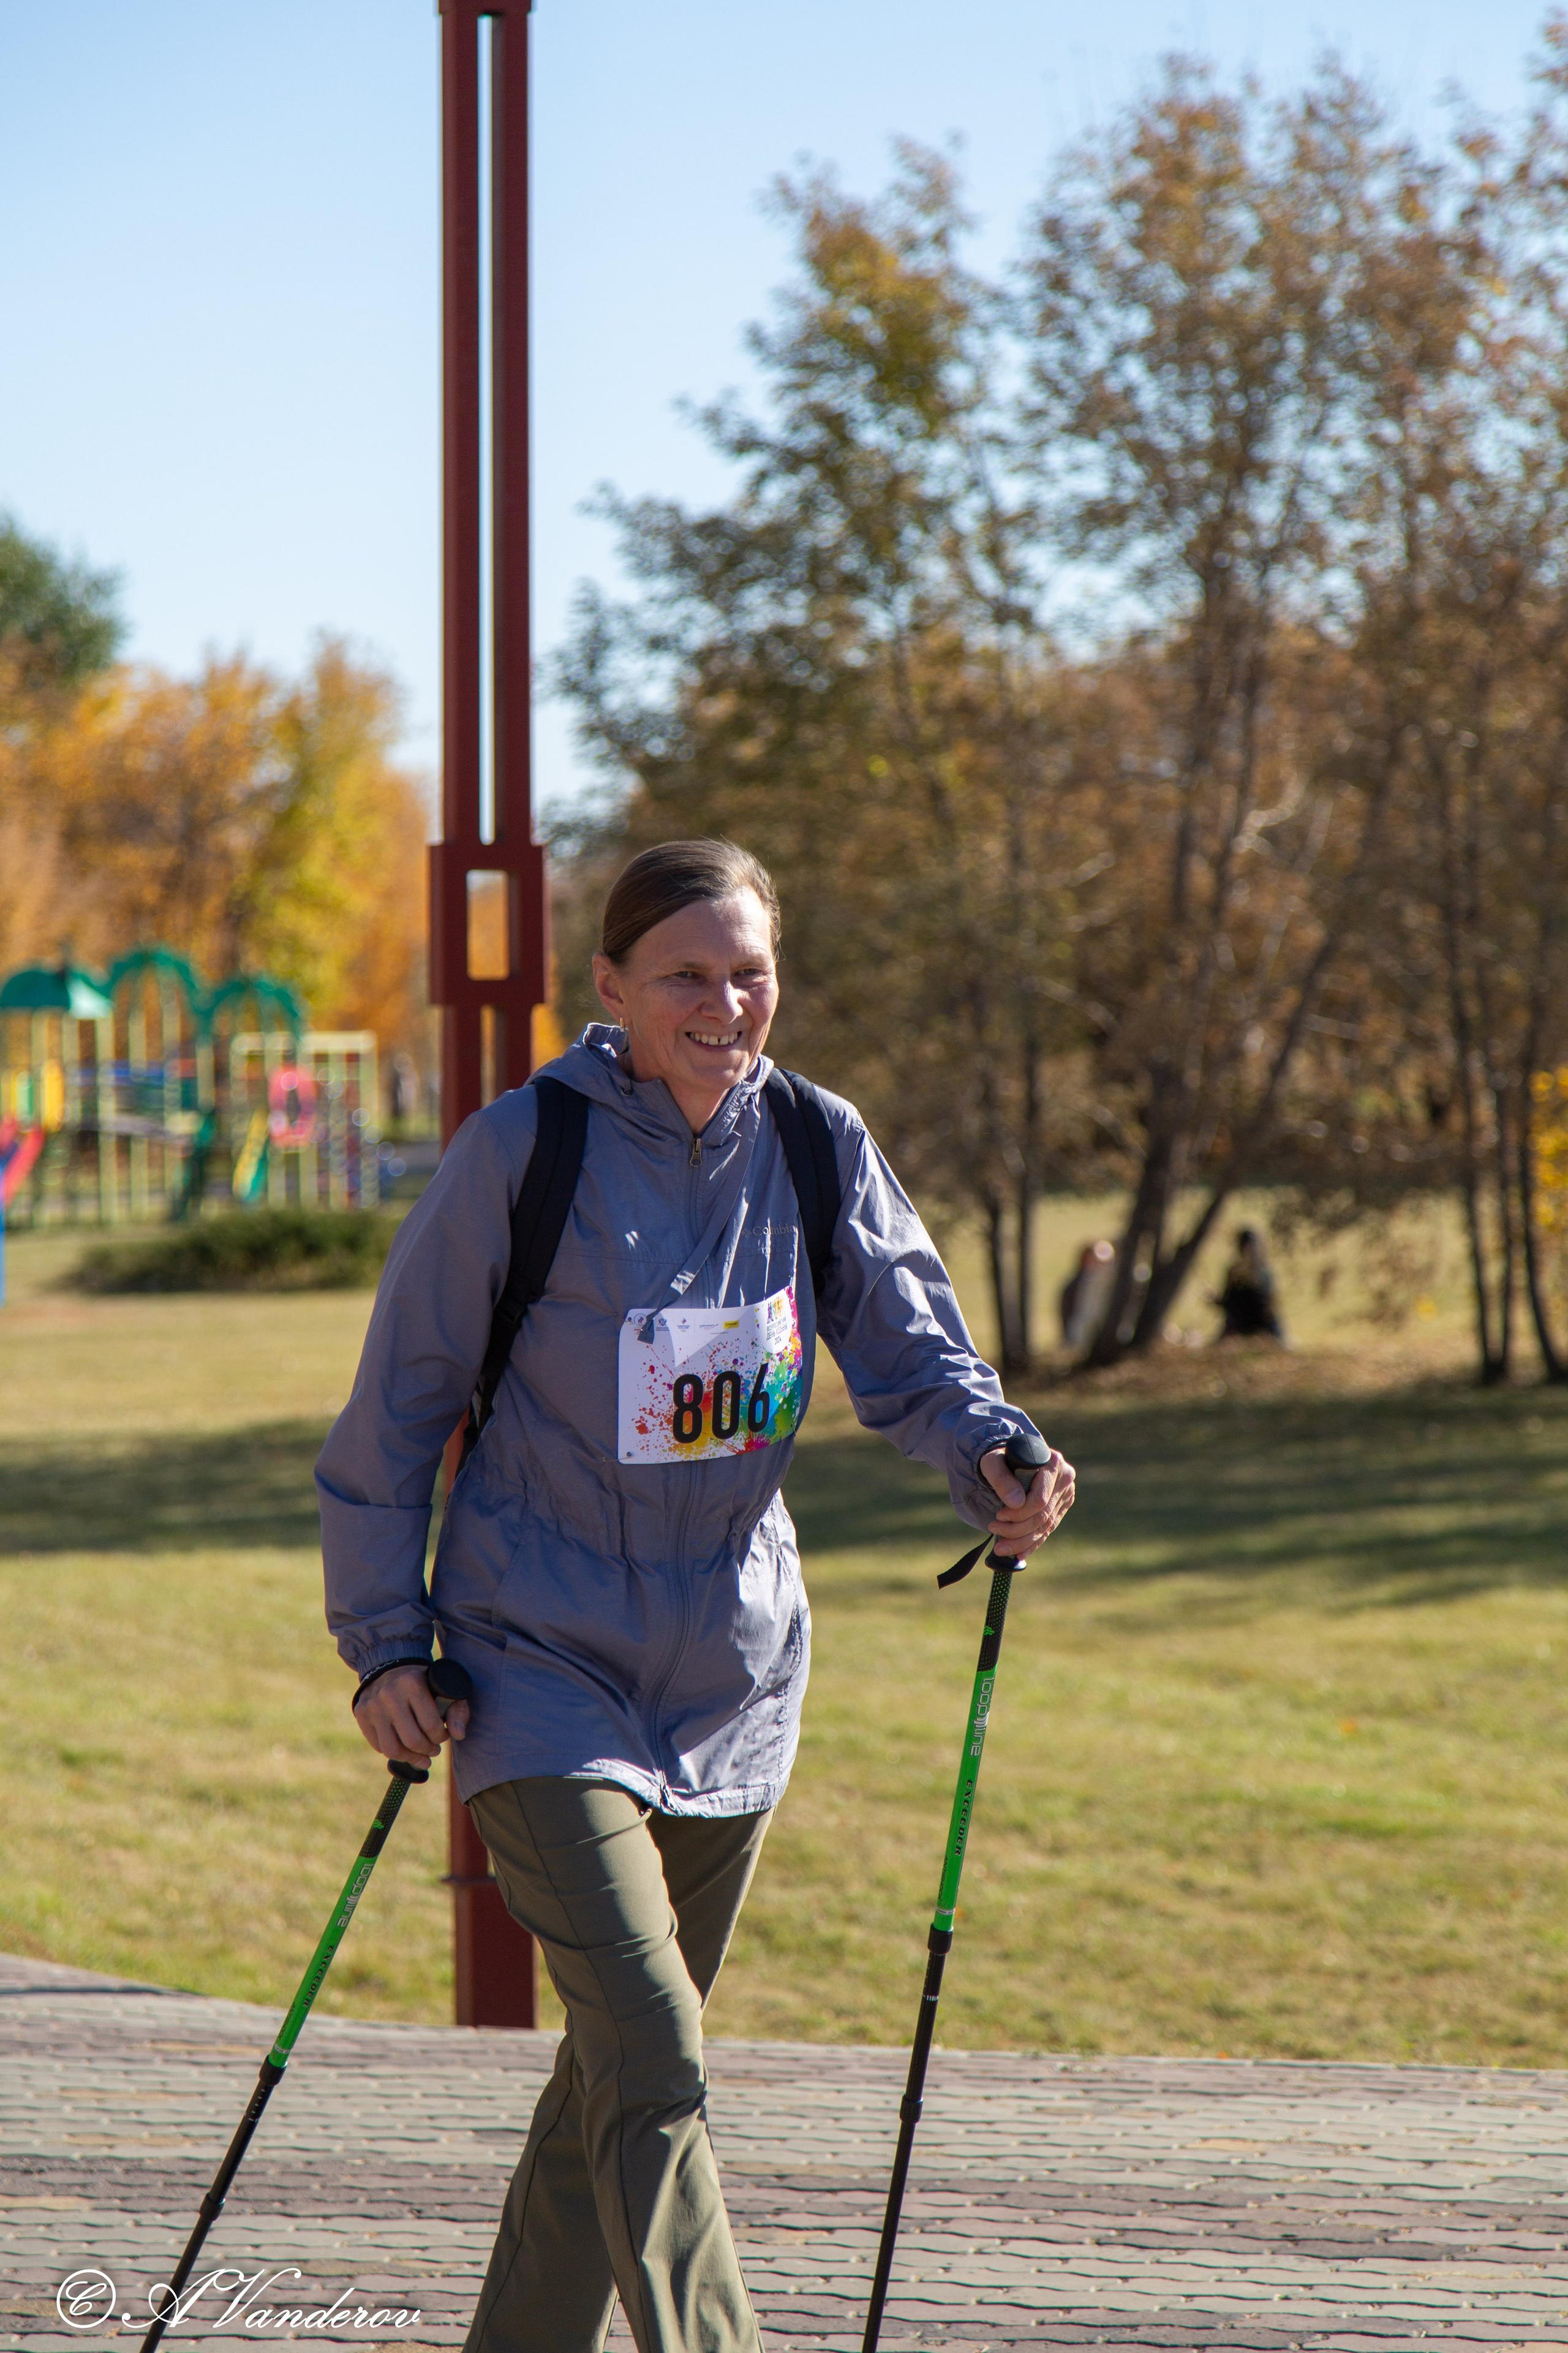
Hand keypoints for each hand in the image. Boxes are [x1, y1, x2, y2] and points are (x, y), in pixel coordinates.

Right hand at [353, 1663, 469, 1768]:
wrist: (391, 1665)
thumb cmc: (424, 1682)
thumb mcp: (445, 1688)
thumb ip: (458, 1710)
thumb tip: (459, 1735)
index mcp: (413, 1684)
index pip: (431, 1726)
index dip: (441, 1738)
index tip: (443, 1736)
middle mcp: (389, 1694)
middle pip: (412, 1740)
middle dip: (427, 1751)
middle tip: (433, 1750)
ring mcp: (373, 1705)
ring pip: (392, 1749)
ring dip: (410, 1758)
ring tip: (421, 1756)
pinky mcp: (361, 1714)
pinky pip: (378, 1746)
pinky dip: (394, 1751)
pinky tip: (403, 1747)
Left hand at [979, 1445, 1075, 1560]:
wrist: (1011, 1461)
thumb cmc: (1001, 1459)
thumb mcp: (993, 1463)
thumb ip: (1001, 1479)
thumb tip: (1015, 1503)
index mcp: (1053, 1463)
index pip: (1039, 1499)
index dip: (1019, 1513)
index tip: (999, 1516)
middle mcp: (1065, 1478)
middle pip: (1043, 1515)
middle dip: (1017, 1530)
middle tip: (994, 1532)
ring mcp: (1066, 1494)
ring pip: (1046, 1526)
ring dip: (1022, 1541)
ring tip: (1001, 1548)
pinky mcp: (1062, 1506)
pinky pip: (1048, 1529)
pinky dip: (1032, 1543)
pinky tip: (1019, 1554)